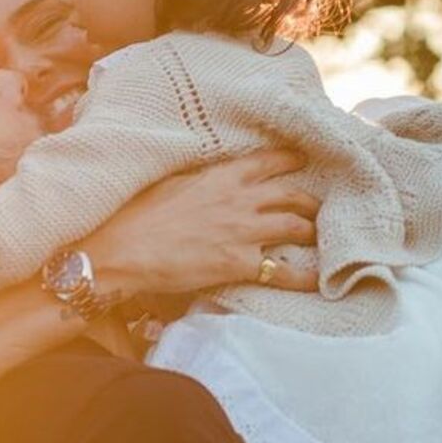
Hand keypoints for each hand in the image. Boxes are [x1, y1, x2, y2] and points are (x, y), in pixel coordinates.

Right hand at [85, 149, 318, 297]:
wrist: (123, 248)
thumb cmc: (137, 214)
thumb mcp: (173, 183)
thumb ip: (201, 181)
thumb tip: (208, 182)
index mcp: (222, 176)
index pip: (268, 161)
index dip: (291, 160)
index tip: (303, 160)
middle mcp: (241, 199)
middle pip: (292, 194)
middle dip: (309, 202)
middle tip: (317, 208)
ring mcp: (244, 231)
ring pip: (296, 227)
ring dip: (311, 233)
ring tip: (317, 239)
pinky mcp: (241, 263)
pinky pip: (284, 271)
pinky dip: (305, 277)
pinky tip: (319, 281)